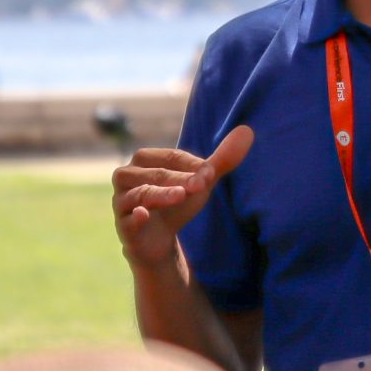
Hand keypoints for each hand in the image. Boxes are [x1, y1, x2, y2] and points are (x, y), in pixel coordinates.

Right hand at [112, 128, 253, 273]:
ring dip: (161, 194)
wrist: (157, 240)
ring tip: (181, 195)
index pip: (170, 157)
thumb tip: (248, 130)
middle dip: (179, 178)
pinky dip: (134, 217)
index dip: (191, 164)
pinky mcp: (124, 227)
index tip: (211, 173)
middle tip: (203, 184)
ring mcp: (123, 202)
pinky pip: (126, 220)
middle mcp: (127, 177)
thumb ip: (221, 160)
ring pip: (140, 194)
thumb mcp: (200, 182)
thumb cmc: (176, 202)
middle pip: (155, 173)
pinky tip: (143, 215)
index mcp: (144, 160)